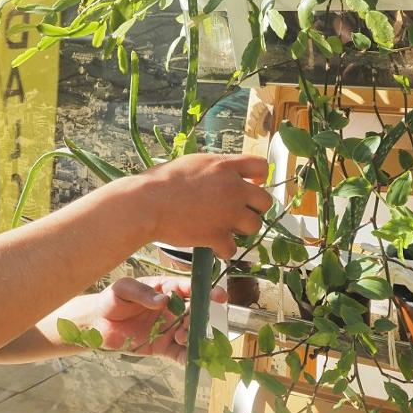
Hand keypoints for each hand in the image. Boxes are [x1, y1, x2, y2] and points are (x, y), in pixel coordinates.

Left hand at [69, 276, 227, 363]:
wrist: (98, 323)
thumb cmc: (112, 299)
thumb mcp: (123, 290)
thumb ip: (142, 293)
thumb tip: (163, 300)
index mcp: (165, 289)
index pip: (189, 288)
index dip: (205, 291)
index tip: (219, 297)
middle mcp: (172, 309)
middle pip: (195, 312)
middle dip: (198, 319)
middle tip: (187, 325)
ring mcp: (170, 328)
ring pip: (191, 333)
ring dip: (193, 337)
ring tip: (181, 339)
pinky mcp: (163, 346)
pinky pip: (180, 354)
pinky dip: (188, 358)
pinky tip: (191, 362)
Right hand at [136, 154, 272, 257]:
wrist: (147, 204)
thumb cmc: (161, 182)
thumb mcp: (193, 163)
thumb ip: (215, 169)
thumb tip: (224, 173)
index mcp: (225, 166)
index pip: (261, 167)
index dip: (258, 178)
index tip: (250, 185)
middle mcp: (233, 189)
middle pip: (265, 201)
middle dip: (253, 208)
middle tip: (236, 211)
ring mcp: (228, 214)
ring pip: (254, 226)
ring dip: (241, 229)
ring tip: (223, 227)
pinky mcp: (217, 236)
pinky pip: (232, 248)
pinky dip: (222, 249)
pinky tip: (211, 244)